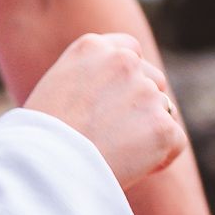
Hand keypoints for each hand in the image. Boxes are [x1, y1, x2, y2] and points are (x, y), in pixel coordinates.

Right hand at [24, 33, 185, 186]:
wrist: (45, 166)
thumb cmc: (40, 136)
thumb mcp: (57, 90)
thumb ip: (91, 81)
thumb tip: (118, 96)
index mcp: (91, 47)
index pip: (129, 50)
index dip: (130, 74)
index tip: (119, 96)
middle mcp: (122, 61)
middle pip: (153, 80)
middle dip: (143, 104)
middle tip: (116, 134)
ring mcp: (146, 92)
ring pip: (165, 111)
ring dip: (149, 130)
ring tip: (116, 152)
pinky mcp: (163, 126)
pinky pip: (175, 142)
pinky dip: (160, 157)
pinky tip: (130, 166)